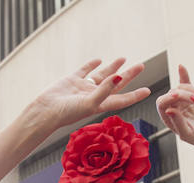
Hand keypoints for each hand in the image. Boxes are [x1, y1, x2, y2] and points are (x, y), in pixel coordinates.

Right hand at [31, 58, 150, 128]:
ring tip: (124, 58)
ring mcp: (83, 88)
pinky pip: (85, 70)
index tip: (148, 91)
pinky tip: (98, 60)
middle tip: (141, 66)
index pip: (122, 99)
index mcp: (101, 104)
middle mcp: (94, 96)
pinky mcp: (72, 80)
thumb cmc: (67, 112)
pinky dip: (91, 65)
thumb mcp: (90, 102)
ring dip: (113, 67)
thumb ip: (105, 90)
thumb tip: (120, 77)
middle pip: (116, 84)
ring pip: (102, 75)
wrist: (45, 111)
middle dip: (129, 75)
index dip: (135, 95)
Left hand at [156, 65, 193, 150]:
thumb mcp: (187, 133)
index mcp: (167, 117)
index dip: (168, 98)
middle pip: (171, 93)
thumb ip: (178, 122)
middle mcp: (171, 106)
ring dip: (191, 90)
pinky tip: (181, 67)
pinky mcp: (190, 94)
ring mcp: (181, 100)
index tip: (178, 95)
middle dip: (183, 94)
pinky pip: (185, 82)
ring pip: (181, 87)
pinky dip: (183, 75)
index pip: (162, 103)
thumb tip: (169, 110)